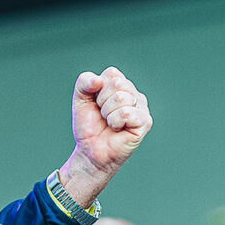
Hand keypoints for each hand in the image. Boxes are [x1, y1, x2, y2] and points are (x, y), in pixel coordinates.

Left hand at [58, 67, 151, 206]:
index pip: (112, 73)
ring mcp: (141, 107)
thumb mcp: (80, 99)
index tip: (96, 104)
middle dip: (102, 102)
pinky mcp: (144, 122)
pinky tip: (117, 129)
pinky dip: (114, 122)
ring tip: (110, 123)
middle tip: (103, 115)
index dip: (97, 89)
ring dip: (107, 113)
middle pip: (118, 83)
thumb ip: (84, 82)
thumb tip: (98, 80)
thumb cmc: (89, 127)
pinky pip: (126, 113)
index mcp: (122, 85)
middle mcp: (134, 94)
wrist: (90, 151)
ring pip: (121, 98)